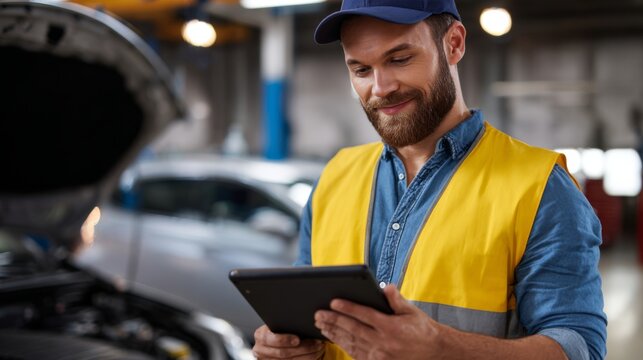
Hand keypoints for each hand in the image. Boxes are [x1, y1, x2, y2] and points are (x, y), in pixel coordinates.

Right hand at [253, 325, 325, 358]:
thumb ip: (286, 322)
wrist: (277, 340)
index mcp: (260, 336)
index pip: (270, 339)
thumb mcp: (279, 324)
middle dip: (302, 348)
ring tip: (319, 348)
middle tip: (317, 343)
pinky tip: (315, 355)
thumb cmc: (280, 329)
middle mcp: (261, 350)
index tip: (297, 339)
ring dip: (307, 355)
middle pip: (283, 353)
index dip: (284, 340)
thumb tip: (303, 318)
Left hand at [314, 284, 442, 359]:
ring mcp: (379, 356)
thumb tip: (386, 286)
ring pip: (351, 342)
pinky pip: (355, 353)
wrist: (434, 353)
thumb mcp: (411, 312)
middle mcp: (383, 342)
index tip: (333, 302)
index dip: (348, 308)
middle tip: (318, 313)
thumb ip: (396, 299)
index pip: (364, 315)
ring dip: (334, 333)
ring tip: (321, 324)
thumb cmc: (421, 329)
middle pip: (353, 330)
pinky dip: (343, 345)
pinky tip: (333, 337)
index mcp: (391, 327)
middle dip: (333, 321)